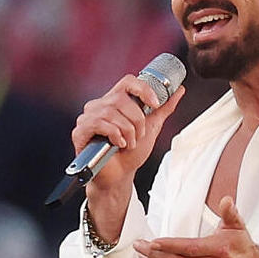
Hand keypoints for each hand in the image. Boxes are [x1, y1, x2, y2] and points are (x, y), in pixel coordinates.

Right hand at [71, 74, 185, 191]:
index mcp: (116, 101)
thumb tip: (178, 90)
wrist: (121, 176)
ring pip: (110, 112)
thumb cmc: (131, 153)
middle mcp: (100, 105)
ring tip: (129, 143)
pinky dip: (113, 134)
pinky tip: (118, 144)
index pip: (128, 81)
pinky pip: (98, 124)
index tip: (155, 104)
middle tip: (139, 135)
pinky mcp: (80, 132)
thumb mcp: (151, 128)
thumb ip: (163, 109)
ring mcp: (88, 118)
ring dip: (127, 130)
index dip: (143, 89)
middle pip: (120, 98)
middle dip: (136, 120)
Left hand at [134, 197, 258, 257]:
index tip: (152, 242)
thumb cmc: (242, 249)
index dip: (168, 246)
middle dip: (154, 255)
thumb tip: (226, 201)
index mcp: (217, 250)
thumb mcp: (238, 226)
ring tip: (142, 256)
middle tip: (140, 246)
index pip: (188, 248)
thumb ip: (230, 212)